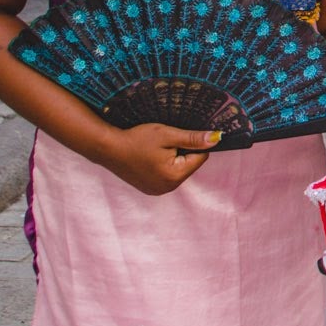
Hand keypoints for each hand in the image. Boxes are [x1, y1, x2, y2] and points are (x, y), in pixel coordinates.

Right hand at [97, 122, 219, 196]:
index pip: (201, 157)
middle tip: (163, 144)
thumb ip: (193, 139)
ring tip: (154, 151)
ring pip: (179, 169)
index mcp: (175, 175)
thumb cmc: (137, 139)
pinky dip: (163, 165)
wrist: (108, 148)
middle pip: (190, 164)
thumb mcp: (168, 135)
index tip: (177, 137)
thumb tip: (217, 138)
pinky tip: (149, 158)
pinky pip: (167, 175)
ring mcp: (157, 190)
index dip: (193, 144)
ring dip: (173, 158)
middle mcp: (168, 187)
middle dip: (182, 152)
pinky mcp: (150, 188)